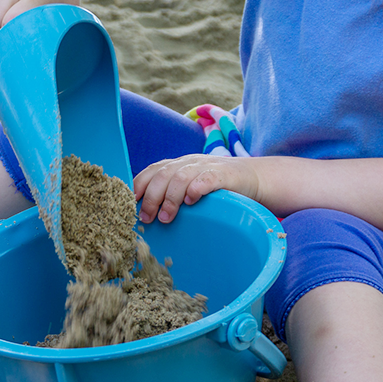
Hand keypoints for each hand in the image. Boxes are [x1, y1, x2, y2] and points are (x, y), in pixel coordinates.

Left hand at [133, 155, 259, 222]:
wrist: (253, 178)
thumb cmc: (217, 188)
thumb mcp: (191, 187)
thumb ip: (171, 194)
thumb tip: (146, 216)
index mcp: (178, 165)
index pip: (152, 170)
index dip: (138, 185)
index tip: (129, 204)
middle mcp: (189, 162)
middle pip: (163, 175)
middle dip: (151, 197)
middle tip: (147, 219)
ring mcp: (206, 166)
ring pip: (180, 177)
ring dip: (170, 198)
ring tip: (166, 218)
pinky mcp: (223, 174)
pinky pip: (206, 178)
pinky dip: (196, 188)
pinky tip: (191, 201)